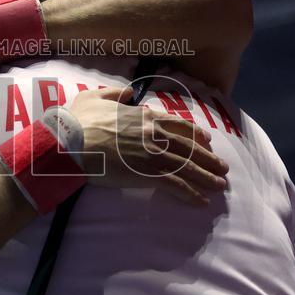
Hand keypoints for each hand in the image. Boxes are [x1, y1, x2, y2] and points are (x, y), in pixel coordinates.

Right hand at [69, 87, 228, 205]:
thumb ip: (113, 93)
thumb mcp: (93, 97)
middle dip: (208, 158)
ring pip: (188, 166)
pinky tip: (202, 201)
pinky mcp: (147, 174)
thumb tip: (126, 94)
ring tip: (220, 185)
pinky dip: (191, 194)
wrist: (71, 142)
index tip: (207, 140)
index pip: (178, 124)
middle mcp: (155, 134)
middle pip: (189, 147)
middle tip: (222, 167)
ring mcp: (153, 154)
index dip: (195, 133)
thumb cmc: (78, 120)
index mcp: (144, 116)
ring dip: (206, 177)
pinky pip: (176, 185)